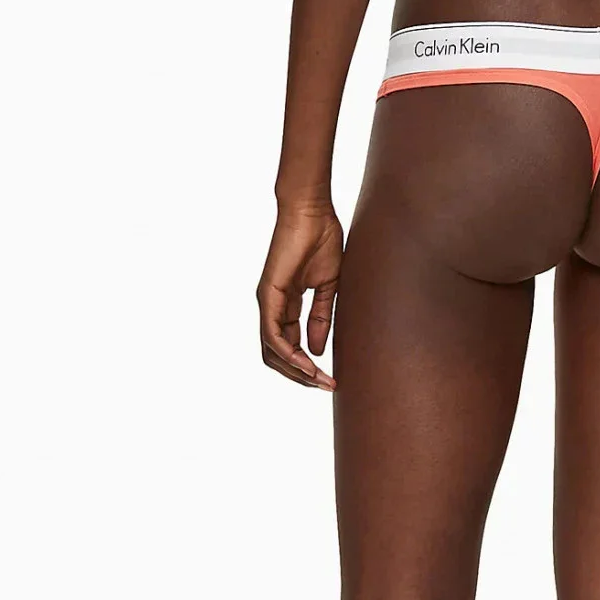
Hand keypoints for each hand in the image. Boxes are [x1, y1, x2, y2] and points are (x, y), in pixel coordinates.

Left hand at [257, 199, 343, 390]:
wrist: (312, 213)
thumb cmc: (322, 241)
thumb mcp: (328, 287)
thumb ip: (321, 318)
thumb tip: (317, 351)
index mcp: (287, 305)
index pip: (290, 346)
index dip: (308, 366)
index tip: (331, 379)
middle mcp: (273, 307)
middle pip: (277, 355)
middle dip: (301, 375)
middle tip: (326, 386)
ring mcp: (268, 302)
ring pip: (272, 350)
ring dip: (295, 370)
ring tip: (319, 380)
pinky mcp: (268, 295)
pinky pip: (272, 334)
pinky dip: (288, 353)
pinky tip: (307, 362)